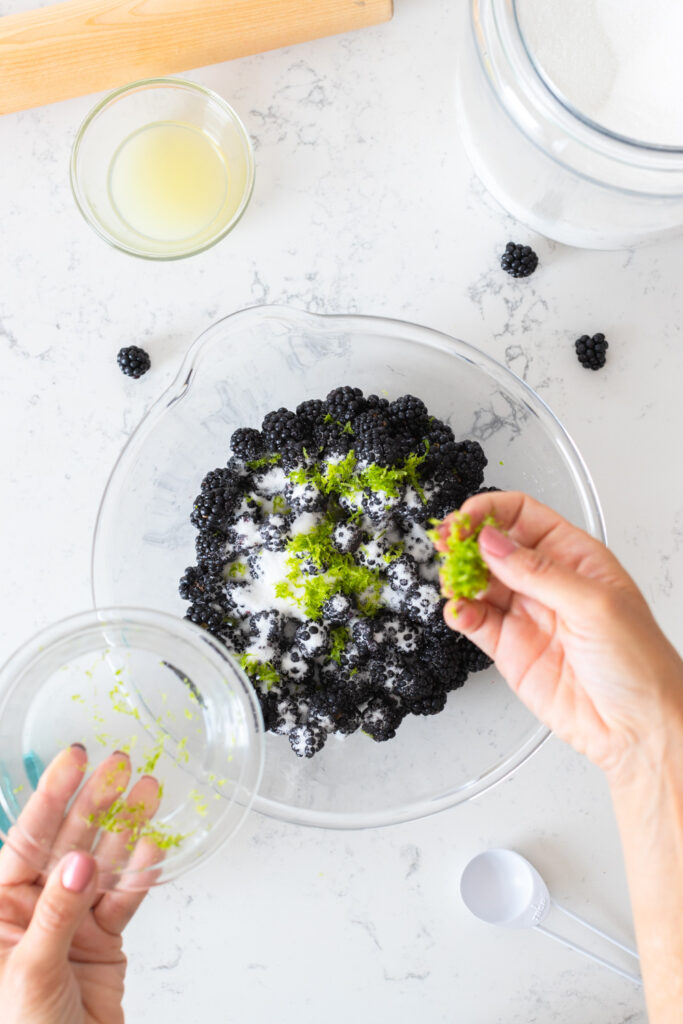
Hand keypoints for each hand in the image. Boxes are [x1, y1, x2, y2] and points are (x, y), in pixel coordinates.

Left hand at [0, 745, 159, 1023]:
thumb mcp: (29, 973)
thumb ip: (56, 914)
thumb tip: (79, 864)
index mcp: (0, 910)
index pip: (26, 840)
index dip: (50, 796)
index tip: (74, 759)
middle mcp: (35, 908)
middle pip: (69, 842)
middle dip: (95, 802)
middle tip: (120, 766)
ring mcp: (71, 921)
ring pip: (103, 863)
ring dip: (127, 827)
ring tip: (147, 791)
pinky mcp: (103, 940)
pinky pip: (125, 899)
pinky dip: (142, 873)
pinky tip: (154, 846)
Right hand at [435, 491, 682, 779]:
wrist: (637, 728)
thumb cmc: (639, 663)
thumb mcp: (595, 604)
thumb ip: (538, 571)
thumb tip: (493, 541)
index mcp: (574, 556)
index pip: (523, 515)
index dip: (491, 511)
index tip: (466, 519)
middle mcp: (547, 581)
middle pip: (493, 545)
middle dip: (465, 541)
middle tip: (447, 546)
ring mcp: (526, 614)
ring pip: (478, 582)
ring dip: (458, 578)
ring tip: (453, 584)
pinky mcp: (509, 648)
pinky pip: (474, 621)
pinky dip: (459, 613)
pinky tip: (459, 612)